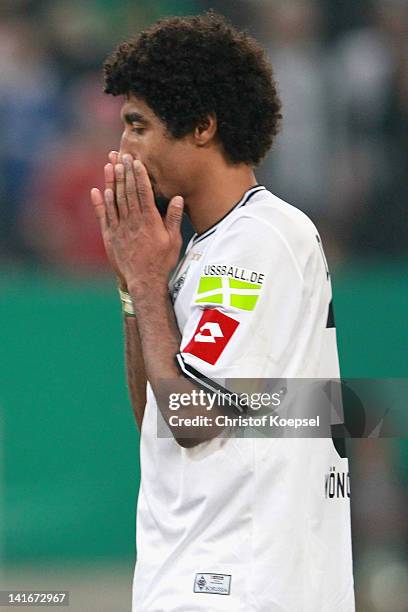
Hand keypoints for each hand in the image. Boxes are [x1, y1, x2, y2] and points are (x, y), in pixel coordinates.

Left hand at [91, 154, 183, 296]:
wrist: (143, 281)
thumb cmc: (161, 262)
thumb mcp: (173, 241)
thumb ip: (173, 218)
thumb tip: (177, 198)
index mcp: (149, 220)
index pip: (143, 192)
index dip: (138, 175)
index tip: (135, 161)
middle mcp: (132, 221)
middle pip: (127, 191)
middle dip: (124, 172)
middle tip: (121, 155)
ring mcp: (119, 228)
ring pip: (114, 200)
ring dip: (112, 181)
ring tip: (110, 165)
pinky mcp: (110, 236)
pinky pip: (103, 216)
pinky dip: (100, 202)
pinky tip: (98, 190)